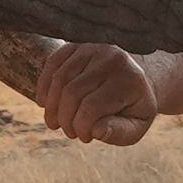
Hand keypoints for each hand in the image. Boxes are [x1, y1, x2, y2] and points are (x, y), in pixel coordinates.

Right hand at [31, 41, 157, 145]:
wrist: (138, 80)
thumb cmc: (134, 109)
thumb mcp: (136, 127)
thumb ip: (119, 132)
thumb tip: (96, 131)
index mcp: (130, 80)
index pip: (92, 108)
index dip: (80, 128)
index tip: (85, 137)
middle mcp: (113, 58)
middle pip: (71, 93)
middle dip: (65, 120)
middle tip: (70, 133)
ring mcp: (94, 48)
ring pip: (59, 79)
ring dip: (52, 107)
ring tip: (56, 123)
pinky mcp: (79, 44)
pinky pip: (52, 62)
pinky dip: (44, 85)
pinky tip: (44, 103)